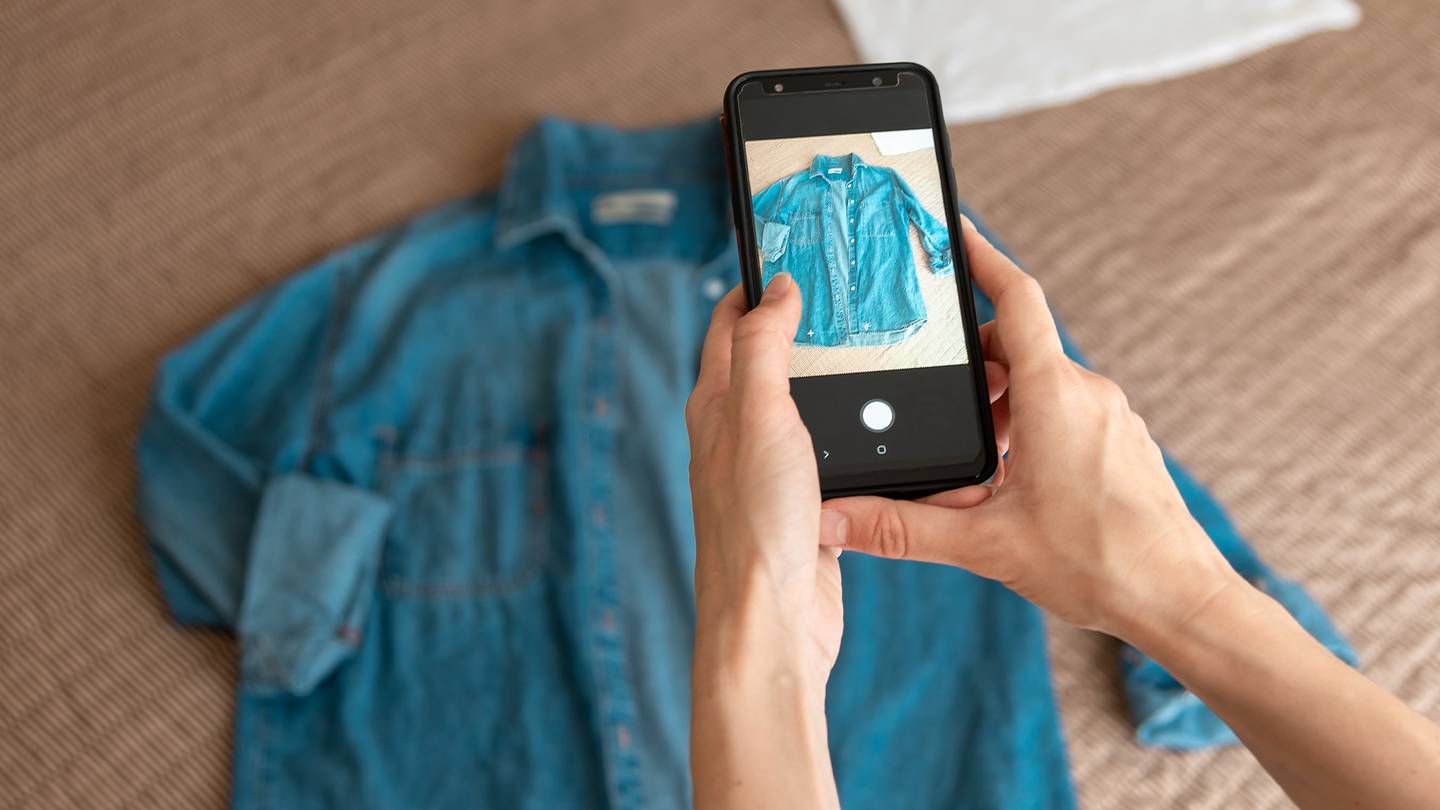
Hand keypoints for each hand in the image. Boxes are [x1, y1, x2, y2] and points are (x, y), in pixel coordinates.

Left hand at [686, 272, 840, 688]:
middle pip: (764, 359)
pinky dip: (849, 426)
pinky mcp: (804, 504)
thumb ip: (765, 347)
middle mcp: (736, 435)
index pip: (729, 326)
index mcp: (715, 406)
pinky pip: (827, 448)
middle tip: (842, 291)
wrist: (773, 622)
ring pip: (800, 403)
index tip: (790, 253)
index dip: (756, 285)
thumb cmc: (756, 524)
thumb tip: (777, 289)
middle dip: (797, 321)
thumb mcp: (759, 416)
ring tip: (868, 344)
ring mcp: (770, 471)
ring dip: (828, 373)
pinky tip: (877, 423)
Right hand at [820, 219, 1242, 644]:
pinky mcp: (1123, 442)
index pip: (1016, 297)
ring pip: (1040, 384)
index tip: (954, 231)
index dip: (982, 256)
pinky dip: (1030, 429)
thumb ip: (902, 529)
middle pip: (1017, 346)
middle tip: (936, 404)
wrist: (1182, 601)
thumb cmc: (1099, 566)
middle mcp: (1087, 393)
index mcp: (1053, 396)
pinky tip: (1013, 484)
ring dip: (1000, 407)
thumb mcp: (985, 545)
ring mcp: (1111, 417)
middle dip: (973, 368)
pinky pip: (1067, 413)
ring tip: (974, 464)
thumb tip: (837, 520)